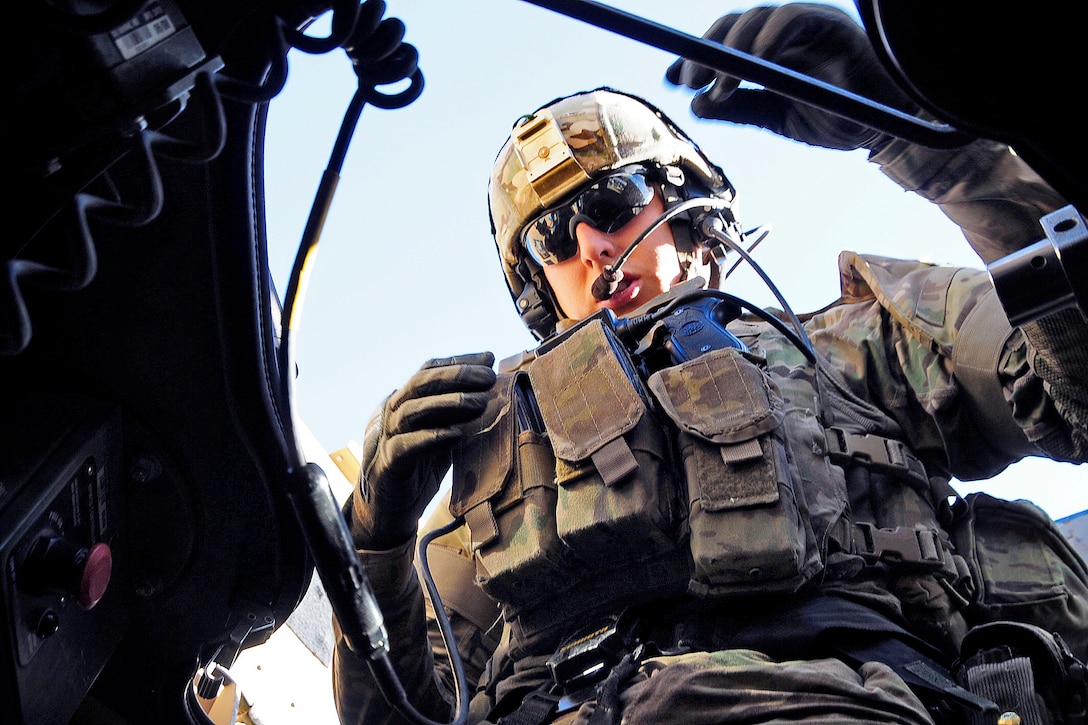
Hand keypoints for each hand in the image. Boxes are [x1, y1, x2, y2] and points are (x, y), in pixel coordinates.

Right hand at [350, 352, 495, 549]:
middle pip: (421, 382)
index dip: (459, 360)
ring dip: (449, 403)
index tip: (489, 358)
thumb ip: (461, 414)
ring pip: (413, 410)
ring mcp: (388, 437)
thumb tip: (495, 391)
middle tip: (488, 377)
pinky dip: (432, 437)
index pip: (430, 369)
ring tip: (479, 403)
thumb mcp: (446, 434)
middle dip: (457, 375)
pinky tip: (456, 434)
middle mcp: (394, 412)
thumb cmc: (422, 466)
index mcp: (408, 400)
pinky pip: (406, 445)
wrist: (393, 508)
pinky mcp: (388, 464)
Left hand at [665, 4, 918, 150]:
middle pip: (732, 26)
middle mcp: (784, 33)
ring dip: (729, 51)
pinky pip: (793, 17)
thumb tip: (697, 104)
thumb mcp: (777, 118)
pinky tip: (755, 60)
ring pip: (755, 19)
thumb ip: (740, 108)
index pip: (723, 44)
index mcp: (770, 53)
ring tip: (719, 85)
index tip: (670, 78)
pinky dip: (769, 35)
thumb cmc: (839, 118)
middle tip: (686, 80)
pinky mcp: (830, 24)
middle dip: (703, 52)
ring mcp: (806, 25)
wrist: (891, 127)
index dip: (693, 57)